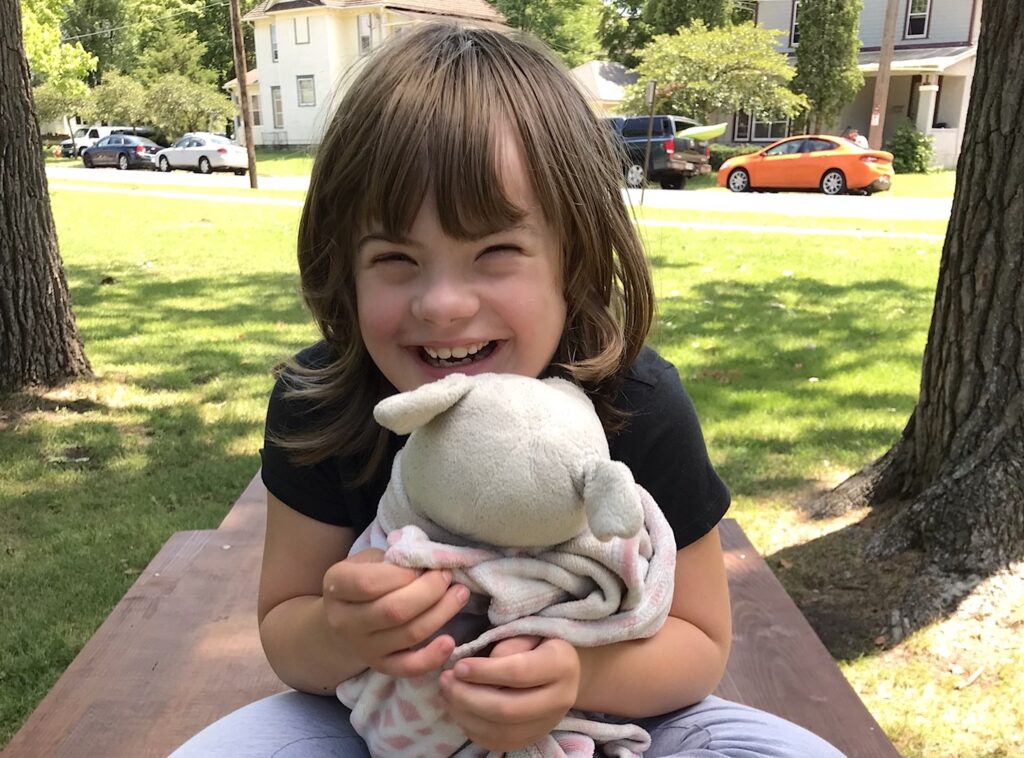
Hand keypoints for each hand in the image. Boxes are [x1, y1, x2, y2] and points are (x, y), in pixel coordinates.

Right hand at [322, 548, 469, 677]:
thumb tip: (430, 558)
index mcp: (337, 585)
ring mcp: (363, 647)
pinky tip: (450, 642)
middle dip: (430, 591)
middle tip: (447, 577)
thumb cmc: (363, 579)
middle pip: (394, 610)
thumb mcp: (368, 559)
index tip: (423, 564)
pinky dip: (431, 658)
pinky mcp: (380, 666)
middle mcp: (344, 621)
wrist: (342, 620)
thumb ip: (394, 556)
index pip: (369, 583)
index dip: (403, 573)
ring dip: (441, 613)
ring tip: (460, 594)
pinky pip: (407, 668)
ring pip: (408, 635)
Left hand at [439, 636, 581, 751]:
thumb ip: (507, 643)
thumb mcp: (529, 630)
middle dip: (468, 697)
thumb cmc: (540, 641)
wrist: (565, 669)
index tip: (458, 666)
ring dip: (466, 714)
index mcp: (562, 664)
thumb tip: (478, 667)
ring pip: (501, 731)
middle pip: (508, 709)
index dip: (484, 672)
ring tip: (447, 694)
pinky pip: (499, 742)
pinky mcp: (534, 737)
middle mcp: (561, 699)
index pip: (518, 673)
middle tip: (445, 681)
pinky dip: (474, 729)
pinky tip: (460, 710)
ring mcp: (548, 723)